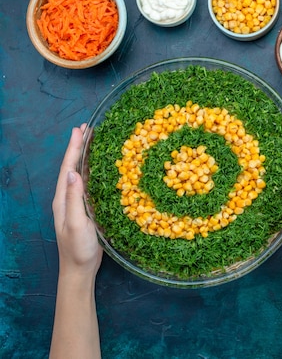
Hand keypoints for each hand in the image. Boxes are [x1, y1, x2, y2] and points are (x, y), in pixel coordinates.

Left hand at [52, 124, 101, 278]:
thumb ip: (74, 199)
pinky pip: (89, 184)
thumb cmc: (79, 249)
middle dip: (78, 147)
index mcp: (63, 199)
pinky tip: (101, 167)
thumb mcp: (76, 224)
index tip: (80, 130)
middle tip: (87, 128)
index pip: (67, 168)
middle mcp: (68, 198)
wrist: (80, 270)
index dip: (73, 148)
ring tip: (93, 141)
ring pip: (80, 174)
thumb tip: (74, 173)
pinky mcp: (86, 210)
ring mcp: (77, 204)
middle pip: (72, 167)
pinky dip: (94, 171)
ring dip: (85, 157)